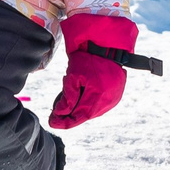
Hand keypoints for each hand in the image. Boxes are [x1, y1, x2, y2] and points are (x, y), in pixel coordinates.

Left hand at [51, 13, 136, 128]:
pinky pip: (100, 106)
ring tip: (66, 110)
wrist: (107, 46)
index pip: (79, 116)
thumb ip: (68, 96)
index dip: (65, 122)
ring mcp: (114, 98)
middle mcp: (109, 100)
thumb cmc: (89, 57)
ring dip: (79, 113)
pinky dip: (88, 107)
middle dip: (70, 118)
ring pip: (93, 113)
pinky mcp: (116, 95)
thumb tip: (60, 113)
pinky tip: (79, 103)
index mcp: (98, 95)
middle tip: (55, 118)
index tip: (52, 122)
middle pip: (86, 116)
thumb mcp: (73, 75)